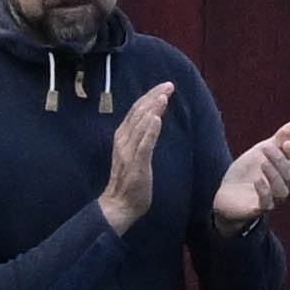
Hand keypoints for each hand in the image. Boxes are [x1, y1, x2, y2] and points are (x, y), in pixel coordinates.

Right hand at [98, 77, 175, 228]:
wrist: (119, 204)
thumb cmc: (129, 180)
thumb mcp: (135, 153)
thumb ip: (141, 137)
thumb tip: (153, 120)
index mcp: (123, 136)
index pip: (136, 111)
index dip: (150, 96)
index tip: (165, 86)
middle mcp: (123, 141)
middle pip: (138, 113)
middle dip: (154, 97)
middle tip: (169, 85)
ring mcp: (129, 152)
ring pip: (140, 125)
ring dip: (153, 109)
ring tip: (164, 96)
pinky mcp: (136, 165)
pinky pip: (144, 145)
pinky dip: (150, 131)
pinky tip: (157, 119)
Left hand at [211, 118, 289, 223]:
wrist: (227, 193)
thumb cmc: (248, 172)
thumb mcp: (262, 151)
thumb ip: (279, 139)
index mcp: (286, 172)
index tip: (286, 143)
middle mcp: (283, 187)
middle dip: (279, 160)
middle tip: (266, 148)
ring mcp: (272, 199)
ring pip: (282, 191)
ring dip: (274, 175)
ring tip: (263, 163)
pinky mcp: (257, 209)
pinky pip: (267, 204)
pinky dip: (264, 192)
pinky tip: (257, 181)